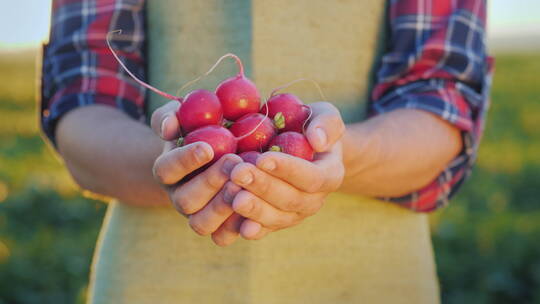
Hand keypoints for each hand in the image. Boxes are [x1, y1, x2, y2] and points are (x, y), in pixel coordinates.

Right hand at [151, 101, 243, 245]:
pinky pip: (223, 237)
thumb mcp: (184, 116)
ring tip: (244, 186)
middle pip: (186, 201)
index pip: (166, 169)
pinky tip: (255, 209)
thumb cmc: (201, 129)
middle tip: (234, 162)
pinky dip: (237, 227)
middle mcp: (179, 198)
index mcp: (168, 171)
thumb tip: (169, 126)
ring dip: (223, 207)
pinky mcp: (219, 229)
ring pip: (201, 224)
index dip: (185, 161)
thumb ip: (171, 116)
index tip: (208, 148)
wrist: (222, 155)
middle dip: (210, 182)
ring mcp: (198, 216)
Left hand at [228, 102, 344, 239]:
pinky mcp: (276, 223)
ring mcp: (295, 215)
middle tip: (239, 173)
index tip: (263, 158)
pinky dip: (251, 229)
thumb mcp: (325, 115)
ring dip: (254, 208)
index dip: (288, 170)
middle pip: (291, 199)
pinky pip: (265, 230)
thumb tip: (317, 141)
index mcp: (330, 174)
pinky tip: (237, 226)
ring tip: (232, 194)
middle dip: (263, 187)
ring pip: (277, 218)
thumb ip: (326, 123)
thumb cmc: (310, 126)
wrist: (301, 149)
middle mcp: (315, 200)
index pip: (312, 176)